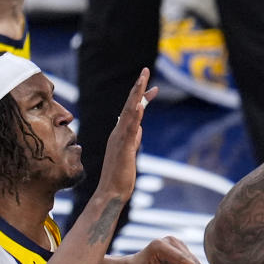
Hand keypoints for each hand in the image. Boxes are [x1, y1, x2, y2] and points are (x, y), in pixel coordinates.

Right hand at [96, 68, 157, 200]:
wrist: (111, 193)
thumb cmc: (120, 176)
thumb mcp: (130, 153)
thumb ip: (133, 139)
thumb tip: (139, 128)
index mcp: (120, 134)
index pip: (132, 111)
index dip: (142, 98)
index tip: (152, 87)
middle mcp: (118, 132)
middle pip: (129, 105)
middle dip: (138, 88)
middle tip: (146, 71)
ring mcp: (120, 139)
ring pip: (128, 113)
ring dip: (136, 96)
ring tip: (142, 81)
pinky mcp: (124, 148)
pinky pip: (130, 130)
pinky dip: (134, 117)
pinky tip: (139, 106)